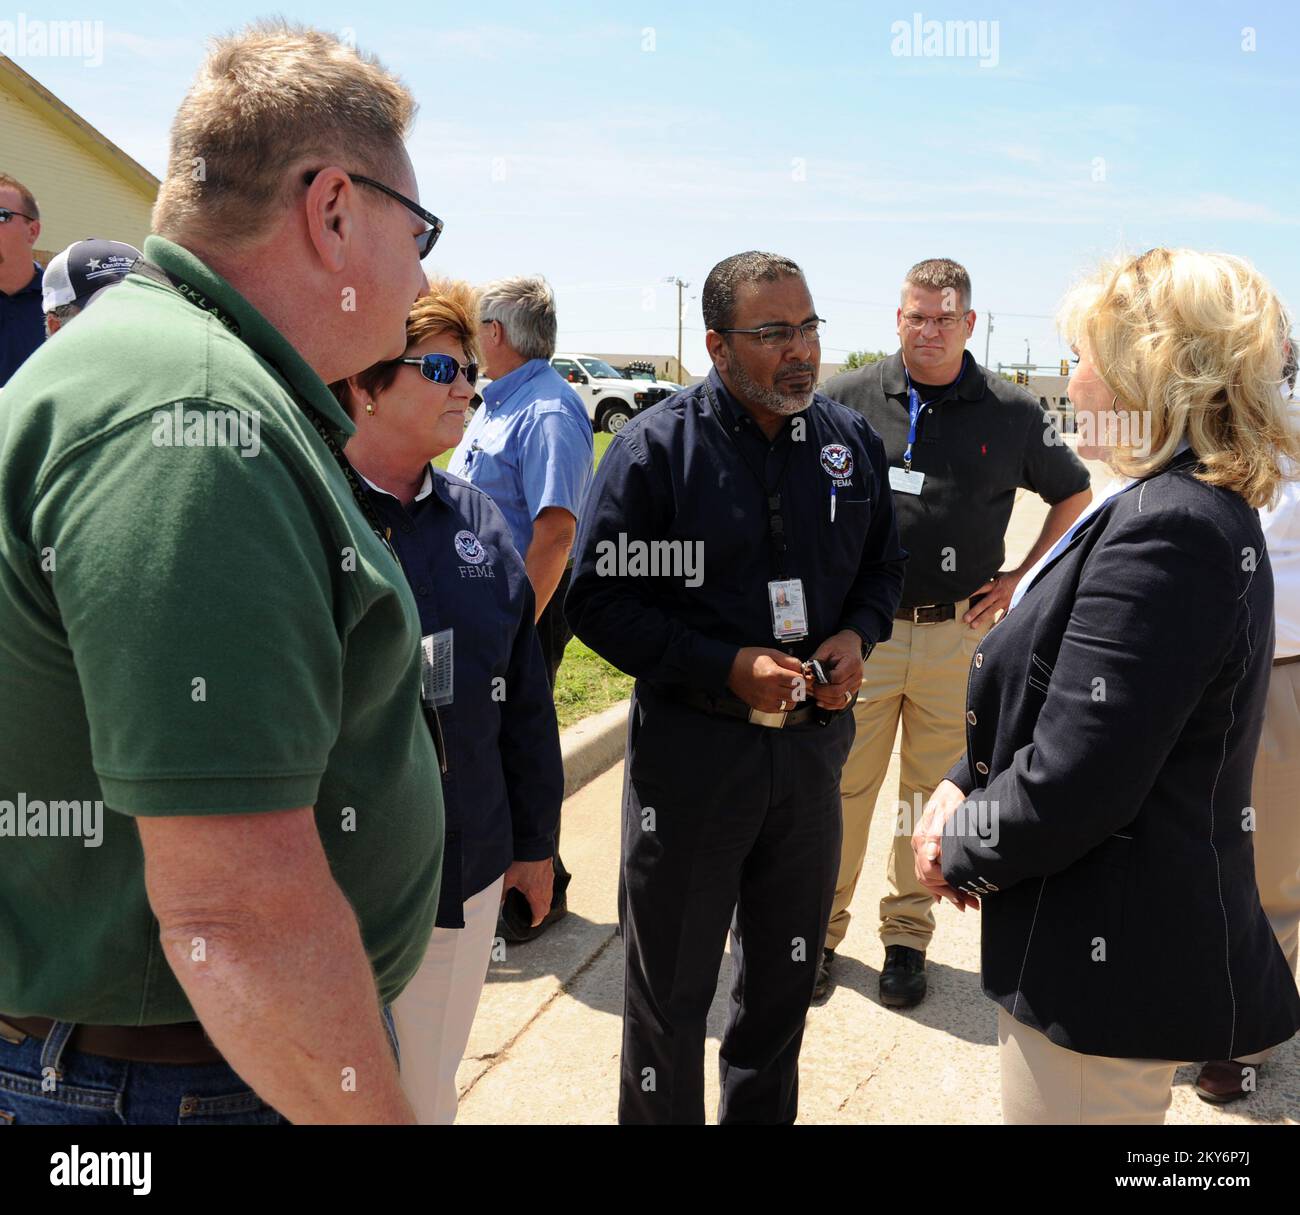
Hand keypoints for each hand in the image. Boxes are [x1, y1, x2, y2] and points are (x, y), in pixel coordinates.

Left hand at [501, 858, 554, 926]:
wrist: (534, 842)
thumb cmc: (523, 860)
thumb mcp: (508, 878)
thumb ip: (503, 892)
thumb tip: (498, 901)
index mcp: (537, 894)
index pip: (540, 914)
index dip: (535, 921)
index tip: (530, 923)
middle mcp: (546, 889)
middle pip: (546, 907)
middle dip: (539, 913)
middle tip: (530, 914)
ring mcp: (549, 879)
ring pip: (548, 897)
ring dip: (542, 902)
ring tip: (532, 901)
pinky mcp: (549, 871)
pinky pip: (549, 886)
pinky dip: (543, 891)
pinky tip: (534, 885)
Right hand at [727, 647, 810, 712]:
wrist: (730, 668)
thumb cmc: (750, 659)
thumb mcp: (771, 653)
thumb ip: (790, 661)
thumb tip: (803, 669)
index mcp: (774, 675)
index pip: (800, 682)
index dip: (806, 679)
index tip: (805, 676)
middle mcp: (770, 690)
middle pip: (798, 694)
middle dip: (800, 687)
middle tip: (797, 681)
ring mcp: (765, 701)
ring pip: (791, 704)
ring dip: (793, 696)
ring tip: (788, 688)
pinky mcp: (761, 707)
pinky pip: (780, 710)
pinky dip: (784, 703)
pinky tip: (779, 694)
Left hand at [809, 630, 864, 710]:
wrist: (851, 644)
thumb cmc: (838, 645)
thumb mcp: (826, 648)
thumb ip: (816, 661)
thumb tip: (806, 674)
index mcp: (852, 663)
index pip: (836, 678)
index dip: (821, 681)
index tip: (811, 678)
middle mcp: (857, 676)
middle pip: (838, 692)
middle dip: (821, 692)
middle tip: (810, 687)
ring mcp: (856, 685)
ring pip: (840, 700)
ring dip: (824, 699)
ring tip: (814, 693)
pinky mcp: (853, 690)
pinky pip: (842, 702)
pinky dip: (830, 704)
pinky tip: (820, 701)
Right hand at [911, 780, 980, 911]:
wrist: (951, 790)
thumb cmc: (951, 801)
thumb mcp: (947, 814)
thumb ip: (937, 834)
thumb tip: (930, 855)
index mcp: (921, 840)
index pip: (928, 871)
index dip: (945, 884)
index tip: (963, 891)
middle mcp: (919, 846)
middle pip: (927, 879)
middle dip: (949, 894)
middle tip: (970, 904)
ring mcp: (923, 848)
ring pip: (928, 879)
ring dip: (947, 893)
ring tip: (966, 904)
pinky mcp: (929, 850)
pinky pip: (929, 873)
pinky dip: (940, 887)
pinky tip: (951, 897)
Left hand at [962, 572, 1018, 628]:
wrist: (1025, 578)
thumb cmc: (1010, 576)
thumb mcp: (998, 575)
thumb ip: (988, 579)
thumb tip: (976, 578)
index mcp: (994, 585)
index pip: (980, 589)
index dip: (971, 594)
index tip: (961, 599)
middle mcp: (998, 594)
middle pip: (984, 603)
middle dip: (974, 612)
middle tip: (965, 619)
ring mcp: (1004, 602)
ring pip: (991, 612)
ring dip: (982, 619)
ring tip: (973, 626)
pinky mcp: (1010, 607)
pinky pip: (1003, 616)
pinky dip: (997, 624)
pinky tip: (990, 630)